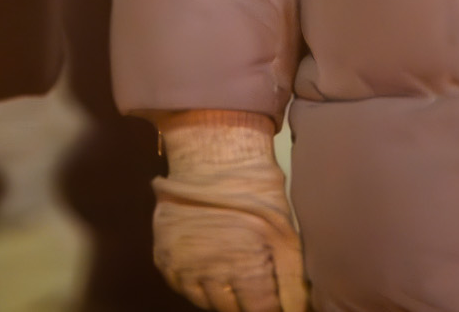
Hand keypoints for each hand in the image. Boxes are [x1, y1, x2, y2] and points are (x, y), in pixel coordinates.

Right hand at [148, 113, 300, 311]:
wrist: (213, 160)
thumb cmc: (257, 197)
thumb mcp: (286, 236)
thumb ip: (292, 283)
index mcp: (245, 270)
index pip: (259, 311)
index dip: (267, 305)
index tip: (271, 295)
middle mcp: (210, 275)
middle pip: (231, 310)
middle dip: (245, 300)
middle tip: (254, 280)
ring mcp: (183, 270)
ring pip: (207, 303)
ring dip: (222, 294)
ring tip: (234, 270)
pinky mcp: (166, 262)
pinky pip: (184, 289)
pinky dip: (199, 285)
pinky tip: (212, 266)